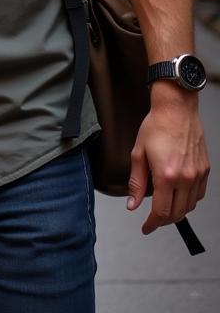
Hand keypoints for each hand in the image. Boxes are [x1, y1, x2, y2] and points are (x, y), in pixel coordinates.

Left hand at [127, 88, 209, 233]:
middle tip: (152, 220)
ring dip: (176, 212)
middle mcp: (185, 178)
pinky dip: (188, 201)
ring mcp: (197, 175)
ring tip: (163, 207)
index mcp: (166, 175)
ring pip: (189, 206)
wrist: (176, 110)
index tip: (146, 227)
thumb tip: (133, 204)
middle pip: (177, 213)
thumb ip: (136, 182)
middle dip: (163, 220)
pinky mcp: (205, 170)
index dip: (152, 223)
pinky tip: (178, 196)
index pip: (161, 211)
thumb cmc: (156, 127)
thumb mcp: (138, 153)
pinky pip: (198, 195)